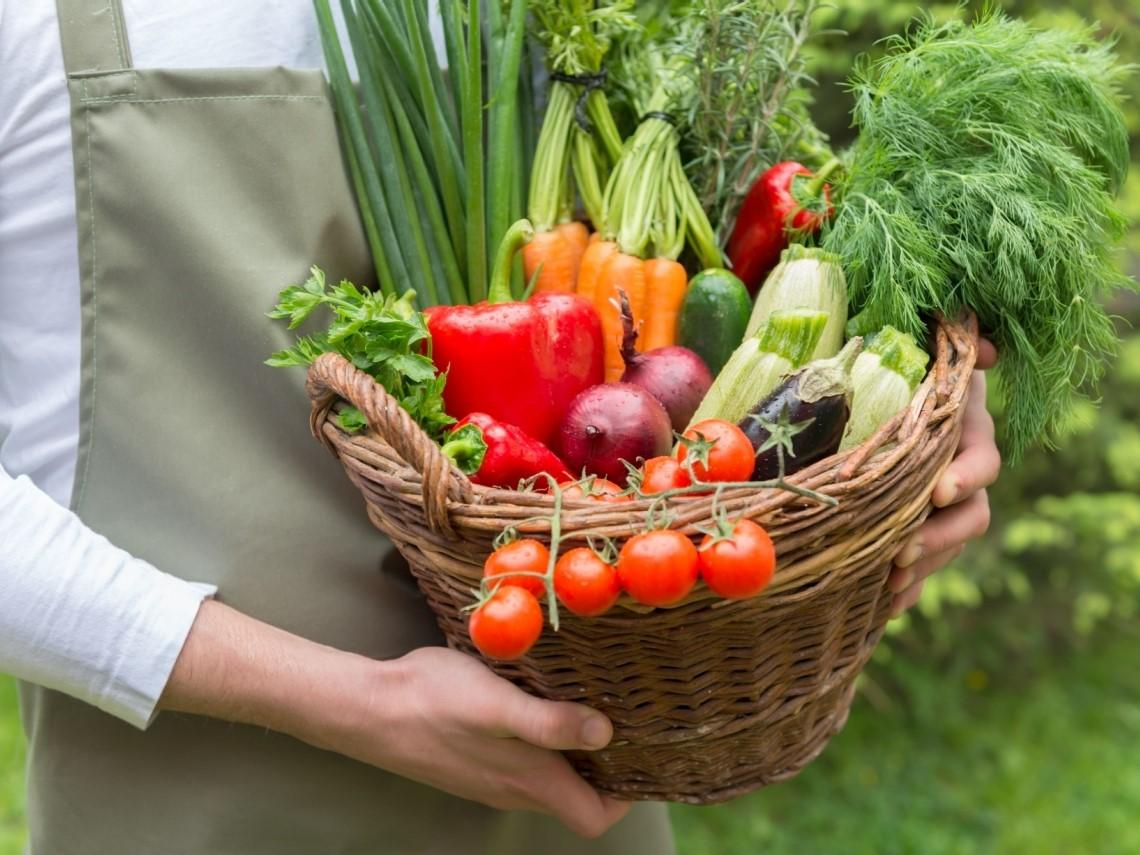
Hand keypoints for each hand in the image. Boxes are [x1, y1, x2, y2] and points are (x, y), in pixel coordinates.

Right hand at [161, 602, 628, 837]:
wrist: (368, 708)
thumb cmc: (435, 702)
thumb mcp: (500, 705)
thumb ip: (552, 724)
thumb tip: (606, 734)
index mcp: (530, 779)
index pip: (594, 817)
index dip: (625, 796)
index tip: (640, 755)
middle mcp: (514, 788)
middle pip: (576, 797)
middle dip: (605, 767)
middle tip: (624, 718)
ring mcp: (490, 777)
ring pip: (548, 779)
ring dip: (573, 751)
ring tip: (588, 702)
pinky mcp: (471, 760)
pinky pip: (520, 763)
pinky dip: (542, 742)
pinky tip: (537, 700)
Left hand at [886, 339, 1000, 616]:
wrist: (891, 390)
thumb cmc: (908, 363)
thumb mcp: (928, 343)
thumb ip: (955, 342)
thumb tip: (988, 352)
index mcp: (967, 432)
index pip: (983, 460)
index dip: (967, 477)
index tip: (940, 490)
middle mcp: (960, 472)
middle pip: (969, 517)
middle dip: (938, 539)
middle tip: (902, 552)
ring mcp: (941, 505)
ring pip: (945, 547)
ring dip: (922, 568)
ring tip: (889, 584)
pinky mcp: (917, 526)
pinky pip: (920, 565)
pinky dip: (906, 587)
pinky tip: (885, 607)